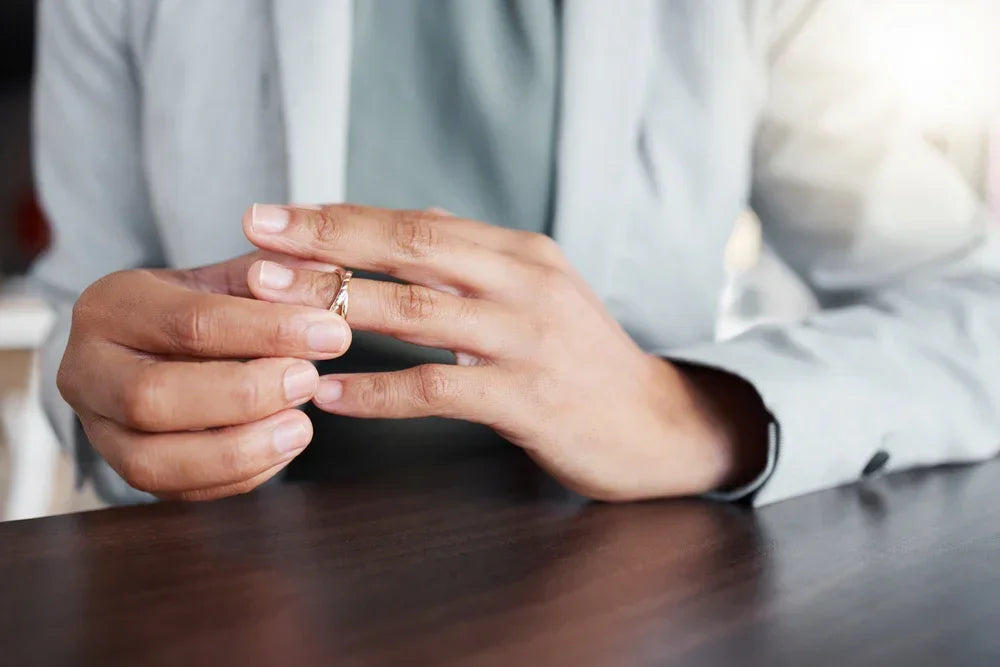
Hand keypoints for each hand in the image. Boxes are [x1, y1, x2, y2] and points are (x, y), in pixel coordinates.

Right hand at [57, 253, 351, 499]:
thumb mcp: (230, 280)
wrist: (161, 346)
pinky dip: (237, 477)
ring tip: (301, 427)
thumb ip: (276, 277)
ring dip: (239, 450)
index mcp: (111, 305)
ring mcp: (98, 428)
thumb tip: (328, 275)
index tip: (331, 334)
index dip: (268, 331)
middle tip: (309, 381)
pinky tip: (283, 449)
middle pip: (154, 398)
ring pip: (153, 462)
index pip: (191, 323)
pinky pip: (176, 491)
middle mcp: (87, 369)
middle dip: (244, 396)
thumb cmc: (204, 308)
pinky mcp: (124, 469)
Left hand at [244, 204, 767, 500]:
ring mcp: (528, 340)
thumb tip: (407, 225)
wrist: (654, 422)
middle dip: (327, 243)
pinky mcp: (529, 399)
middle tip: (255, 242)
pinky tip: (329, 394)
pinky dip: (377, 392)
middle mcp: (525, 283)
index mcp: (520, 252)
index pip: (417, 222)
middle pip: (412, 249)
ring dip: (338, 307)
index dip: (342, 217)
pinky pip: (437, 391)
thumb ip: (473, 260)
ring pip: (418, 312)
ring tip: (271, 307)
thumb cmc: (581, 358)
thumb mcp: (536, 292)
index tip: (275, 216)